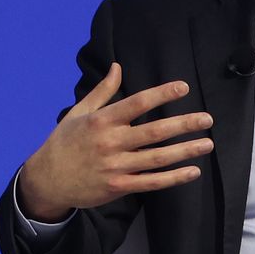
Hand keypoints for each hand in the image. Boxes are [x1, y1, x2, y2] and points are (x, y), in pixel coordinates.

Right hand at [17, 63, 214, 221]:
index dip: (162, 94)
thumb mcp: (79, 112)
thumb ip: (103, 91)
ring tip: (208, 143)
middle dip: (184, 124)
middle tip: (208, 119)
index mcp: (102, 121)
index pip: (137, 103)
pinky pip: (151, 183)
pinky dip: (174, 178)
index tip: (184, 87)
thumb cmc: (65, 141)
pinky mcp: (118, 187)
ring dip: (185, 151)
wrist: (46, 180)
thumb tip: (118, 66)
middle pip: (154, 132)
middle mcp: (111, 142)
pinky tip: (193, 171)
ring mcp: (115, 166)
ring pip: (157, 158)